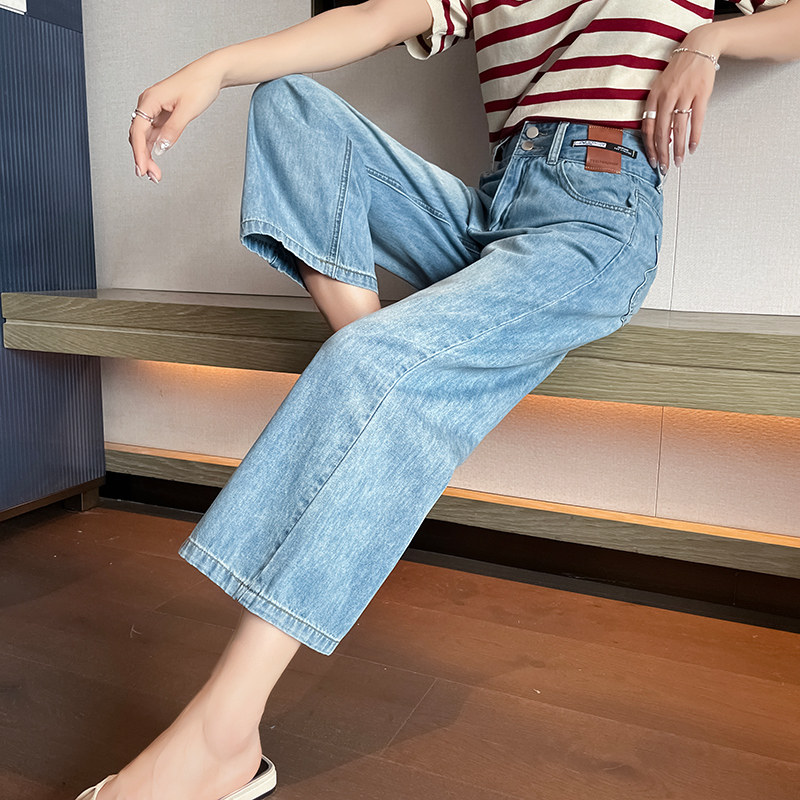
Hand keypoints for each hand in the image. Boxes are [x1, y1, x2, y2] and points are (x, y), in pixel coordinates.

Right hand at [129, 58, 221, 182]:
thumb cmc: (199, 86)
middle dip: (142, 157)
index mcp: (149, 100)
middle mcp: (147, 104)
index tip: (142, 170)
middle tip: (153, 177)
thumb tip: (161, 149)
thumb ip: (173, 130)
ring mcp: (154, 109)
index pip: (138, 131)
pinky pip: (153, 134)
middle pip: (138, 135)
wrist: (210, 73)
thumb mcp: (187, 110)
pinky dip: (154, 148)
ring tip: (155, 174)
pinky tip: (156, 161)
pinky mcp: (162, 114)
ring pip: (144, 136)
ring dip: (147, 155)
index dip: (138, 152)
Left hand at [641, 44, 717, 172]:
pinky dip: (694, 136)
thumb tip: (659, 135)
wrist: (698, 47)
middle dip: (662, 153)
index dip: (649, 147)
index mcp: (654, 96)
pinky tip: (692, 147)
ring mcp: (684, 94)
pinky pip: (696, 120)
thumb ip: (658, 109)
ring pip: (678, 129)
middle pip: (661, 132)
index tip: (652, 160)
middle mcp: (667, 96)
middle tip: (665, 167)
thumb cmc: (679, 70)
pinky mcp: (701, 93)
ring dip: (678, 148)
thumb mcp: (661, 87)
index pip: (647, 127)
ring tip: (678, 161)